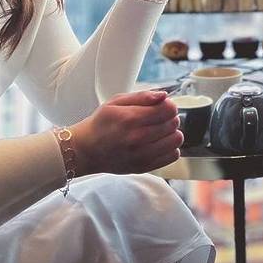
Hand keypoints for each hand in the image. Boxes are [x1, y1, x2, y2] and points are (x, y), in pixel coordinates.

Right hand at [68, 90, 182, 175]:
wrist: (86, 150)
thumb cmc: (101, 124)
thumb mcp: (116, 102)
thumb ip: (142, 96)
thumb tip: (164, 95)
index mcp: (130, 118)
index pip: (168, 110)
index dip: (168, 105)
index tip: (161, 106)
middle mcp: (137, 138)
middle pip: (173, 124)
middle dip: (169, 118)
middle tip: (158, 118)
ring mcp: (141, 155)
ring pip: (176, 140)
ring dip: (171, 133)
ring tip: (159, 131)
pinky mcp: (144, 167)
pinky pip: (172, 156)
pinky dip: (170, 148)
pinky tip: (159, 143)